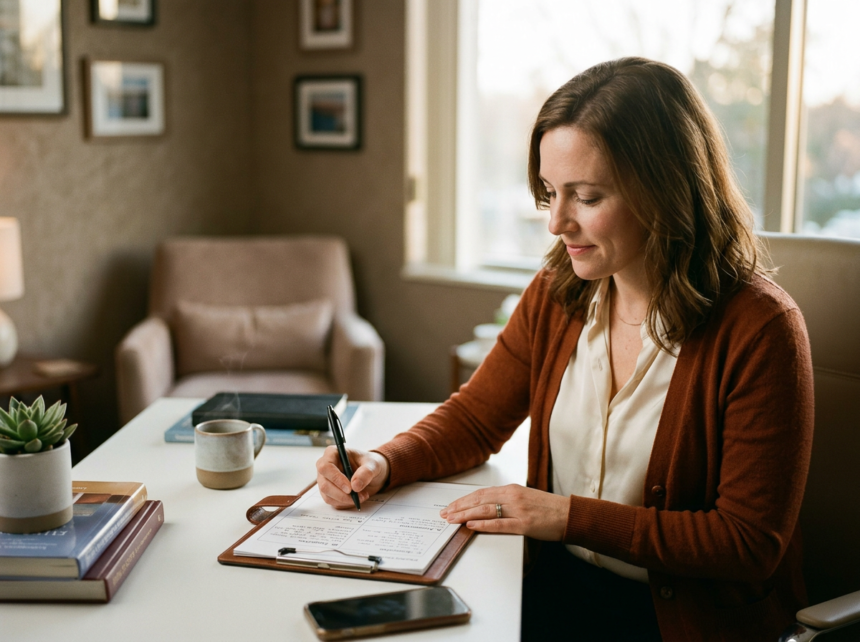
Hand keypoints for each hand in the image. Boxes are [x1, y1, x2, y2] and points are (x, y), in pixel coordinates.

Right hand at [315, 446, 389, 508]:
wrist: (372, 473)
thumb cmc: (370, 464)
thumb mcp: (373, 465)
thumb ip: (366, 472)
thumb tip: (355, 485)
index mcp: (332, 453)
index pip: (325, 466)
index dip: (336, 478)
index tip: (350, 488)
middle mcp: (325, 467)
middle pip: (324, 484)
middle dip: (342, 494)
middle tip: (359, 496)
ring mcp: (325, 481)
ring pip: (328, 496)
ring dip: (346, 500)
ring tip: (362, 496)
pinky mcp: (329, 493)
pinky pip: (333, 503)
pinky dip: (346, 503)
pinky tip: (357, 498)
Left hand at [440, 484, 568, 540]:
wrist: (569, 514)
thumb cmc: (547, 508)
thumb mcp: (524, 497)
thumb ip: (507, 500)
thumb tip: (486, 506)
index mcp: (511, 489)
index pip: (481, 493)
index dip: (463, 500)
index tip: (451, 505)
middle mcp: (512, 496)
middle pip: (479, 500)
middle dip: (459, 507)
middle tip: (444, 514)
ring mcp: (518, 510)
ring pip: (485, 511)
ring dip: (466, 515)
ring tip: (452, 520)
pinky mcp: (524, 524)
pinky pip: (500, 524)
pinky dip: (483, 525)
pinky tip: (471, 526)